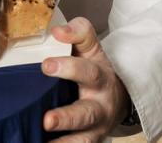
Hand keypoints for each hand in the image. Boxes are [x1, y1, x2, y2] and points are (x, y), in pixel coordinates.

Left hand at [41, 17, 130, 141]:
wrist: (116, 97)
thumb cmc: (94, 69)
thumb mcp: (90, 47)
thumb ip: (77, 32)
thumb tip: (57, 31)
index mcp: (100, 78)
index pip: (87, 71)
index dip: (68, 67)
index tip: (46, 65)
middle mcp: (99, 106)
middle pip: (85, 114)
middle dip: (66, 118)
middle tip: (47, 120)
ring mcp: (94, 128)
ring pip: (82, 139)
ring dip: (64, 142)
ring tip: (45, 136)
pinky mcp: (88, 140)